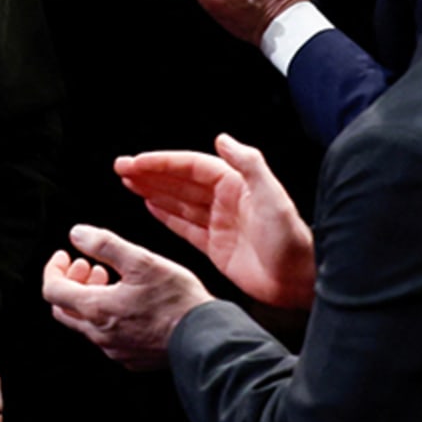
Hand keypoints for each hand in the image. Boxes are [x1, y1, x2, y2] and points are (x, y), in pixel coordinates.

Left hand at [41, 224, 212, 369]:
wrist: (207, 340)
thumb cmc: (177, 300)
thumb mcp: (141, 260)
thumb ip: (105, 244)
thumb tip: (76, 234)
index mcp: (96, 309)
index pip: (52, 290)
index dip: (53, 268)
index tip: (65, 255)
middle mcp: (100, 335)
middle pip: (63, 308)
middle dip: (71, 283)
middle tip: (90, 266)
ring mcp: (115, 350)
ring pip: (85, 323)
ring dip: (90, 298)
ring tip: (111, 279)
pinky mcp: (131, 359)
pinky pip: (106, 337)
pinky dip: (106, 316)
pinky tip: (128, 303)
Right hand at [116, 134, 315, 309]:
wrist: (301, 282)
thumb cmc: (291, 241)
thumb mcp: (272, 197)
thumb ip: (249, 165)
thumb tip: (222, 138)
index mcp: (235, 185)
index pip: (190, 166)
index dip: (161, 163)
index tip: (135, 162)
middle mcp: (225, 200)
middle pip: (180, 181)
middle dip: (150, 173)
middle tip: (121, 168)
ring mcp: (219, 224)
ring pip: (178, 201)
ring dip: (154, 190)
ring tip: (128, 182)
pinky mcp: (216, 247)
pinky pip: (185, 226)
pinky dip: (166, 215)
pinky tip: (150, 205)